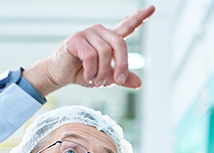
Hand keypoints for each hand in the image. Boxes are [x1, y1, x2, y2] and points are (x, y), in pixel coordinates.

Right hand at [23, 5, 154, 95]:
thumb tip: (139, 83)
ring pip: (105, 53)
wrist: (61, 74)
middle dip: (121, 66)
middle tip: (118, 81)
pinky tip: (87, 76)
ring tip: (95, 81)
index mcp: (109, 39)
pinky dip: (91, 71)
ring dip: (102, 73)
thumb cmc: (83, 73)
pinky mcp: (76, 39)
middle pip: (120, 44)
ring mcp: (87, 33)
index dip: (139, 18)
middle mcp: (100, 32)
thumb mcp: (106, 78)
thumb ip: (121, 79)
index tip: (152, 9)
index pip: (127, 27)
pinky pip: (91, 56)